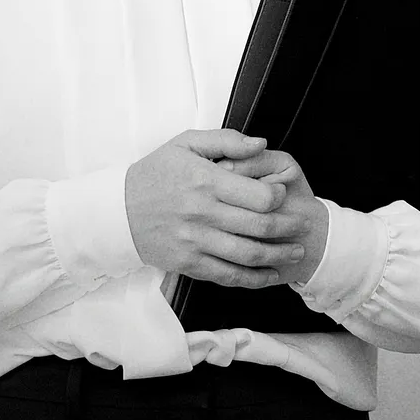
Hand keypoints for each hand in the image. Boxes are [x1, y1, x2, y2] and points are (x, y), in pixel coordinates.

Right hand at [122, 129, 310, 288]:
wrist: (115, 212)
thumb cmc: (154, 173)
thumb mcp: (186, 143)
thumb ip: (227, 140)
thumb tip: (262, 143)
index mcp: (206, 181)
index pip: (258, 194)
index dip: (280, 196)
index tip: (286, 193)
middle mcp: (203, 213)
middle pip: (260, 226)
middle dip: (289, 227)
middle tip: (304, 225)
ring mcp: (195, 241)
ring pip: (248, 254)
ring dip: (278, 255)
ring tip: (296, 251)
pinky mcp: (188, 263)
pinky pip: (227, 275)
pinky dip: (253, 278)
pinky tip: (270, 275)